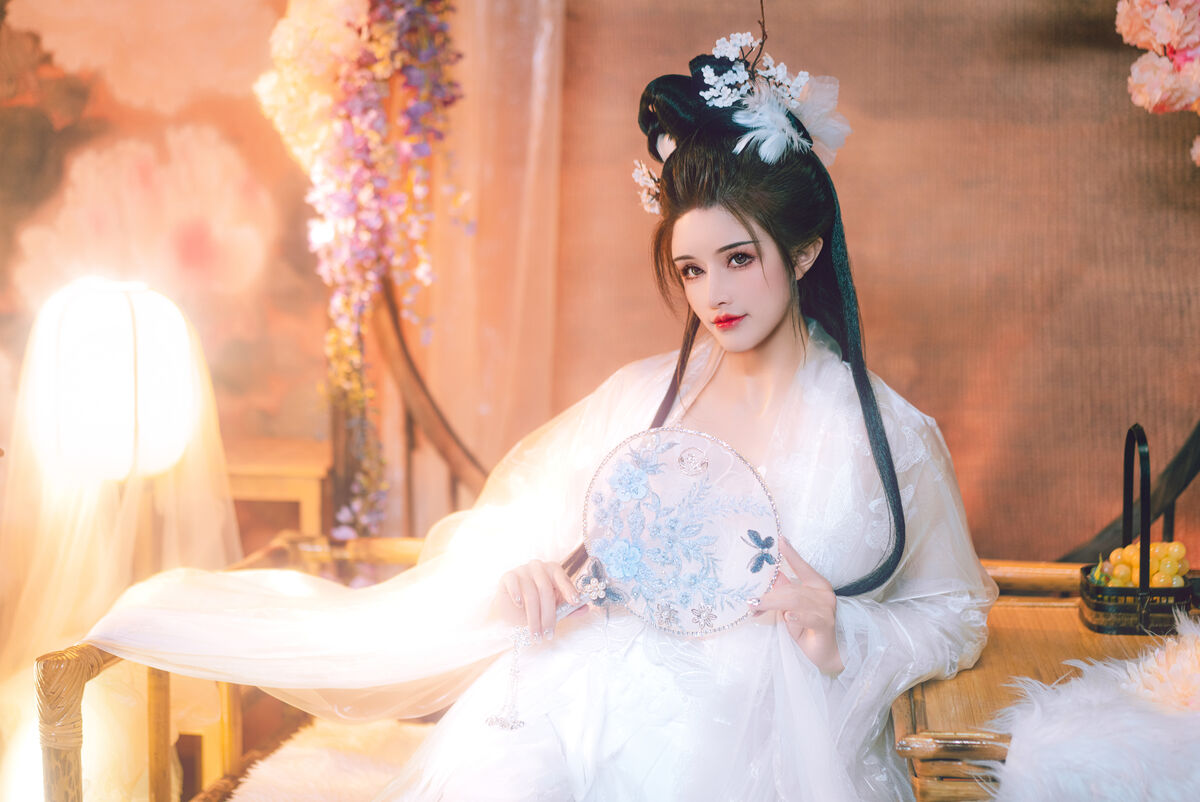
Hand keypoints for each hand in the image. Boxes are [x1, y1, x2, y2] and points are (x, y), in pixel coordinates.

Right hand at [493, 560, 579, 641]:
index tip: (575, 602)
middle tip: (549, 634)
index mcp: (553, 570)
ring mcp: (522, 570)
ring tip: (536, 634)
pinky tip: (519, 606)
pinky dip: (517, 596)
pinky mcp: (508, 576)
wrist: (510, 608)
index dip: (568, 590)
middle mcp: (538, 567)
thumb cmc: (536, 606)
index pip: (562, 577)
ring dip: (533, 617)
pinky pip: (514, 584)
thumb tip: (586, 608)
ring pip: (530, 593)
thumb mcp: (554, 608)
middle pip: (546, 590)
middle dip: (548, 615)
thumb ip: (568, 608)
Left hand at [755, 538, 843, 673]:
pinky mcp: (825, 625)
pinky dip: (798, 617)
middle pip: (791, 589)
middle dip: (768, 595)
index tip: (780, 540)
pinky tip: (789, 617)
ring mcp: (826, 609)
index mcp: (817, 585)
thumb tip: (770, 574)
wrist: (826, 653)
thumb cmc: (807, 628)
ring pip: (795, 601)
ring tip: (757, 608)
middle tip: (750, 600)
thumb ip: (783, 591)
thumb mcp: (791, 607)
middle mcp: (823, 593)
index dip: (791, 554)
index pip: (802, 566)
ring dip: (773, 604)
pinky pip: (809, 617)